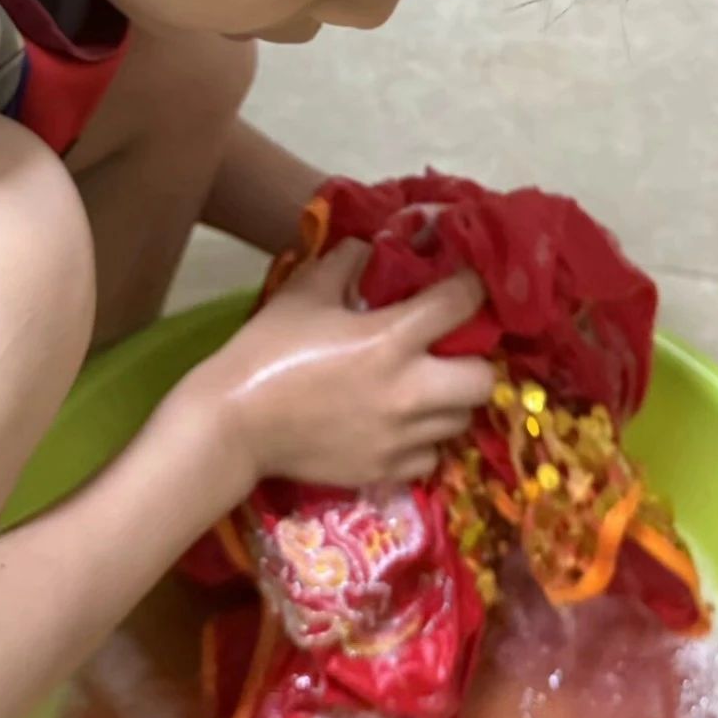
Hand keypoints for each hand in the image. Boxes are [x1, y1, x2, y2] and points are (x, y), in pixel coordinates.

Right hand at [176, 240, 493, 488]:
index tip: (464, 284)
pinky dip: (425, 441)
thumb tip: (374, 246)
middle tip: (449, 352)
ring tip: (426, 389)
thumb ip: (348, 262)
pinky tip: (402, 427)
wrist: (234, 424)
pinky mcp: (386, 470)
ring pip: (462, 420)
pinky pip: (431, 456)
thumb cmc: (268, 350)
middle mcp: (409, 390)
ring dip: (451, 402)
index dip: (470, 287)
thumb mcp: (305, 291)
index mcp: (392, 338)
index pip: (462, 302)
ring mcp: (401, 437)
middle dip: (474, 361)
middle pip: (484, 378)